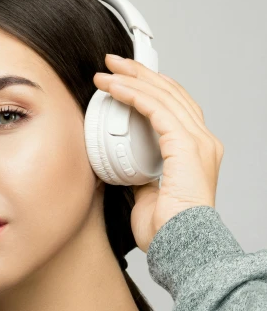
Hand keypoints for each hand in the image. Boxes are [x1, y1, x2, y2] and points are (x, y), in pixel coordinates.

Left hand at [93, 55, 224, 253]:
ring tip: (107, 70)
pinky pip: (156, 110)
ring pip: (163, 95)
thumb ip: (140, 173)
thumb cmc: (167, 229)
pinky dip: (133, 96)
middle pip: (171, 92)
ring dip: (132, 79)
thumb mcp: (147, 193)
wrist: (178, 246)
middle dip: (140, 73)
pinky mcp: (187, 145)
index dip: (149, 88)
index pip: (174, 106)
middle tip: (113, 63)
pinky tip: (115, 89)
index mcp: (195, 150)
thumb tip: (123, 164)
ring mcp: (198, 141)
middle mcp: (202, 141)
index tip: (124, 78)